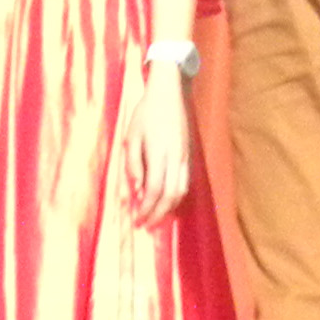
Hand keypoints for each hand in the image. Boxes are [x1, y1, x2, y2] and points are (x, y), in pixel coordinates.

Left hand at [121, 62, 190, 225]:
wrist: (168, 94)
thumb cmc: (145, 114)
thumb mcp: (131, 137)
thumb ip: (133, 164)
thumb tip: (136, 190)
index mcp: (159, 154)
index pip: (154, 190)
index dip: (146, 209)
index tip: (136, 220)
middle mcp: (175, 158)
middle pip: (171, 195)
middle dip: (158, 214)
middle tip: (145, 225)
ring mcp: (184, 157)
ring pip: (182, 191)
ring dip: (169, 208)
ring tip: (156, 217)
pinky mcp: (188, 154)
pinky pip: (185, 181)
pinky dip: (176, 196)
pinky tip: (167, 200)